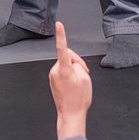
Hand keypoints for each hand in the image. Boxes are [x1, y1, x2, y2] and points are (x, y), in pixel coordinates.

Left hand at [49, 22, 91, 139]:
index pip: (62, 48)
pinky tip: (73, 85)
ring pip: (66, 64)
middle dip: (78, 63)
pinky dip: (70, 74)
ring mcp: (53, 75)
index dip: (61, 35)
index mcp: (64, 69)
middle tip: (85, 74)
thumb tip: (73, 63)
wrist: (70, 114)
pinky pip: (63, 71)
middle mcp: (55, 71)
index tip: (59, 25)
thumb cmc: (79, 99)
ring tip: (79, 82)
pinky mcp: (52, 79)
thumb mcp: (85, 79)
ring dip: (74, 70)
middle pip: (69, 56)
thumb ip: (79, 65)